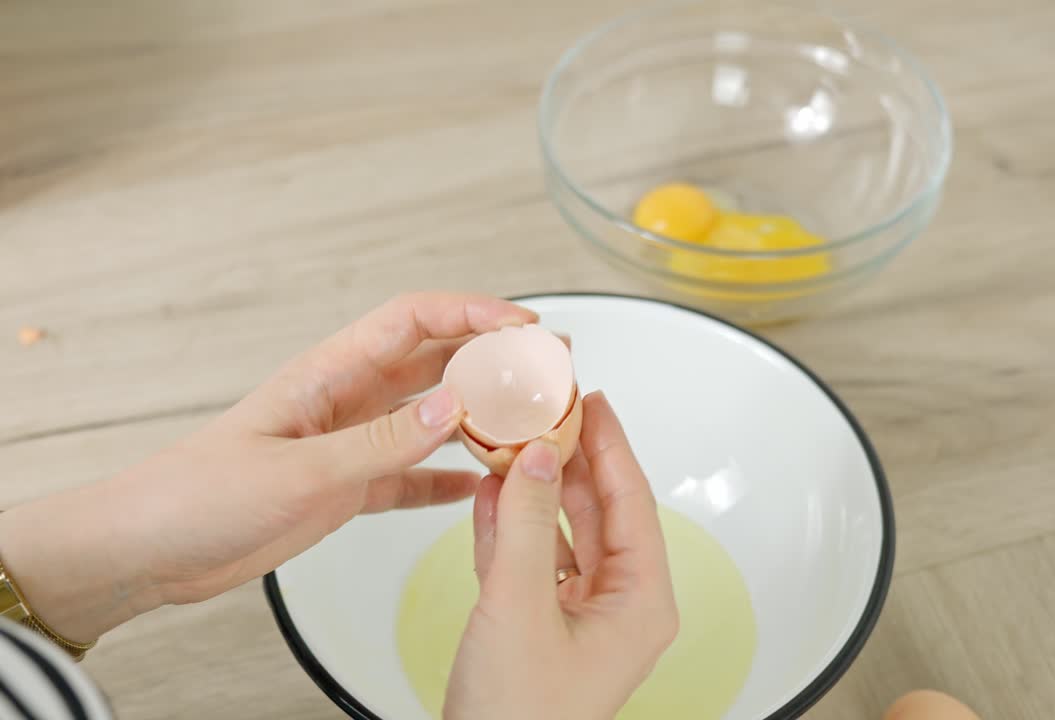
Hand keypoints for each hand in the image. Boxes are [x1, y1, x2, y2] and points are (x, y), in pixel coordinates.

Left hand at [0, 292, 536, 643]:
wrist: (147, 550)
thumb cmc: (197, 495)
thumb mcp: (299, 469)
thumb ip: (382, 441)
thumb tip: (457, 404)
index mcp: (329, 373)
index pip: (413, 320)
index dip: (472, 313)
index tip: (523, 325)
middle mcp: (347, 399)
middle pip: (435, 362)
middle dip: (494, 358)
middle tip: (550, 366)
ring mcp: (349, 443)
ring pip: (431, 417)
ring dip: (480, 416)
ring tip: (531, 422)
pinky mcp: (345, 487)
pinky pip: (411, 473)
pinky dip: (447, 475)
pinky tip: (478, 484)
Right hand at [444, 392, 678, 719]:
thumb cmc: (518, 719)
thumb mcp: (520, 609)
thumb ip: (528, 525)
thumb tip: (541, 455)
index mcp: (639, 602)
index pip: (631, 502)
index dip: (611, 446)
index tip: (591, 400)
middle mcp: (617, 604)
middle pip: (599, 511)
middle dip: (570, 460)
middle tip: (546, 409)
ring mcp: (578, 614)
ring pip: (561, 532)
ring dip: (534, 488)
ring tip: (512, 438)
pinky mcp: (541, 625)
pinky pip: (531, 559)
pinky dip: (509, 525)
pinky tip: (489, 491)